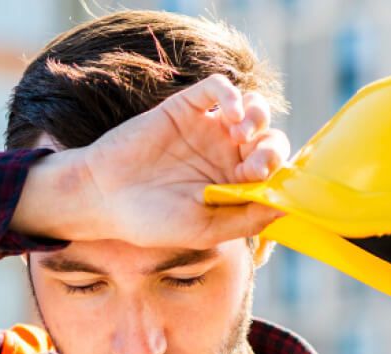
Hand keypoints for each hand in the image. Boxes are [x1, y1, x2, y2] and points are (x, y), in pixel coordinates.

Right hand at [12, 74, 287, 248]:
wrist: (102, 197)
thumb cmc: (150, 221)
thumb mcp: (204, 229)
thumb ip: (246, 219)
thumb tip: (288, 206)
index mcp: (232, 185)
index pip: (273, 172)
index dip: (277, 173)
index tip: (258, 181)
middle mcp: (224, 155)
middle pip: (269, 139)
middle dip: (271, 149)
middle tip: (251, 163)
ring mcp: (206, 129)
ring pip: (253, 109)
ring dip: (258, 118)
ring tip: (240, 133)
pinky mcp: (186, 107)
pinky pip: (220, 88)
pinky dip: (232, 95)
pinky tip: (229, 114)